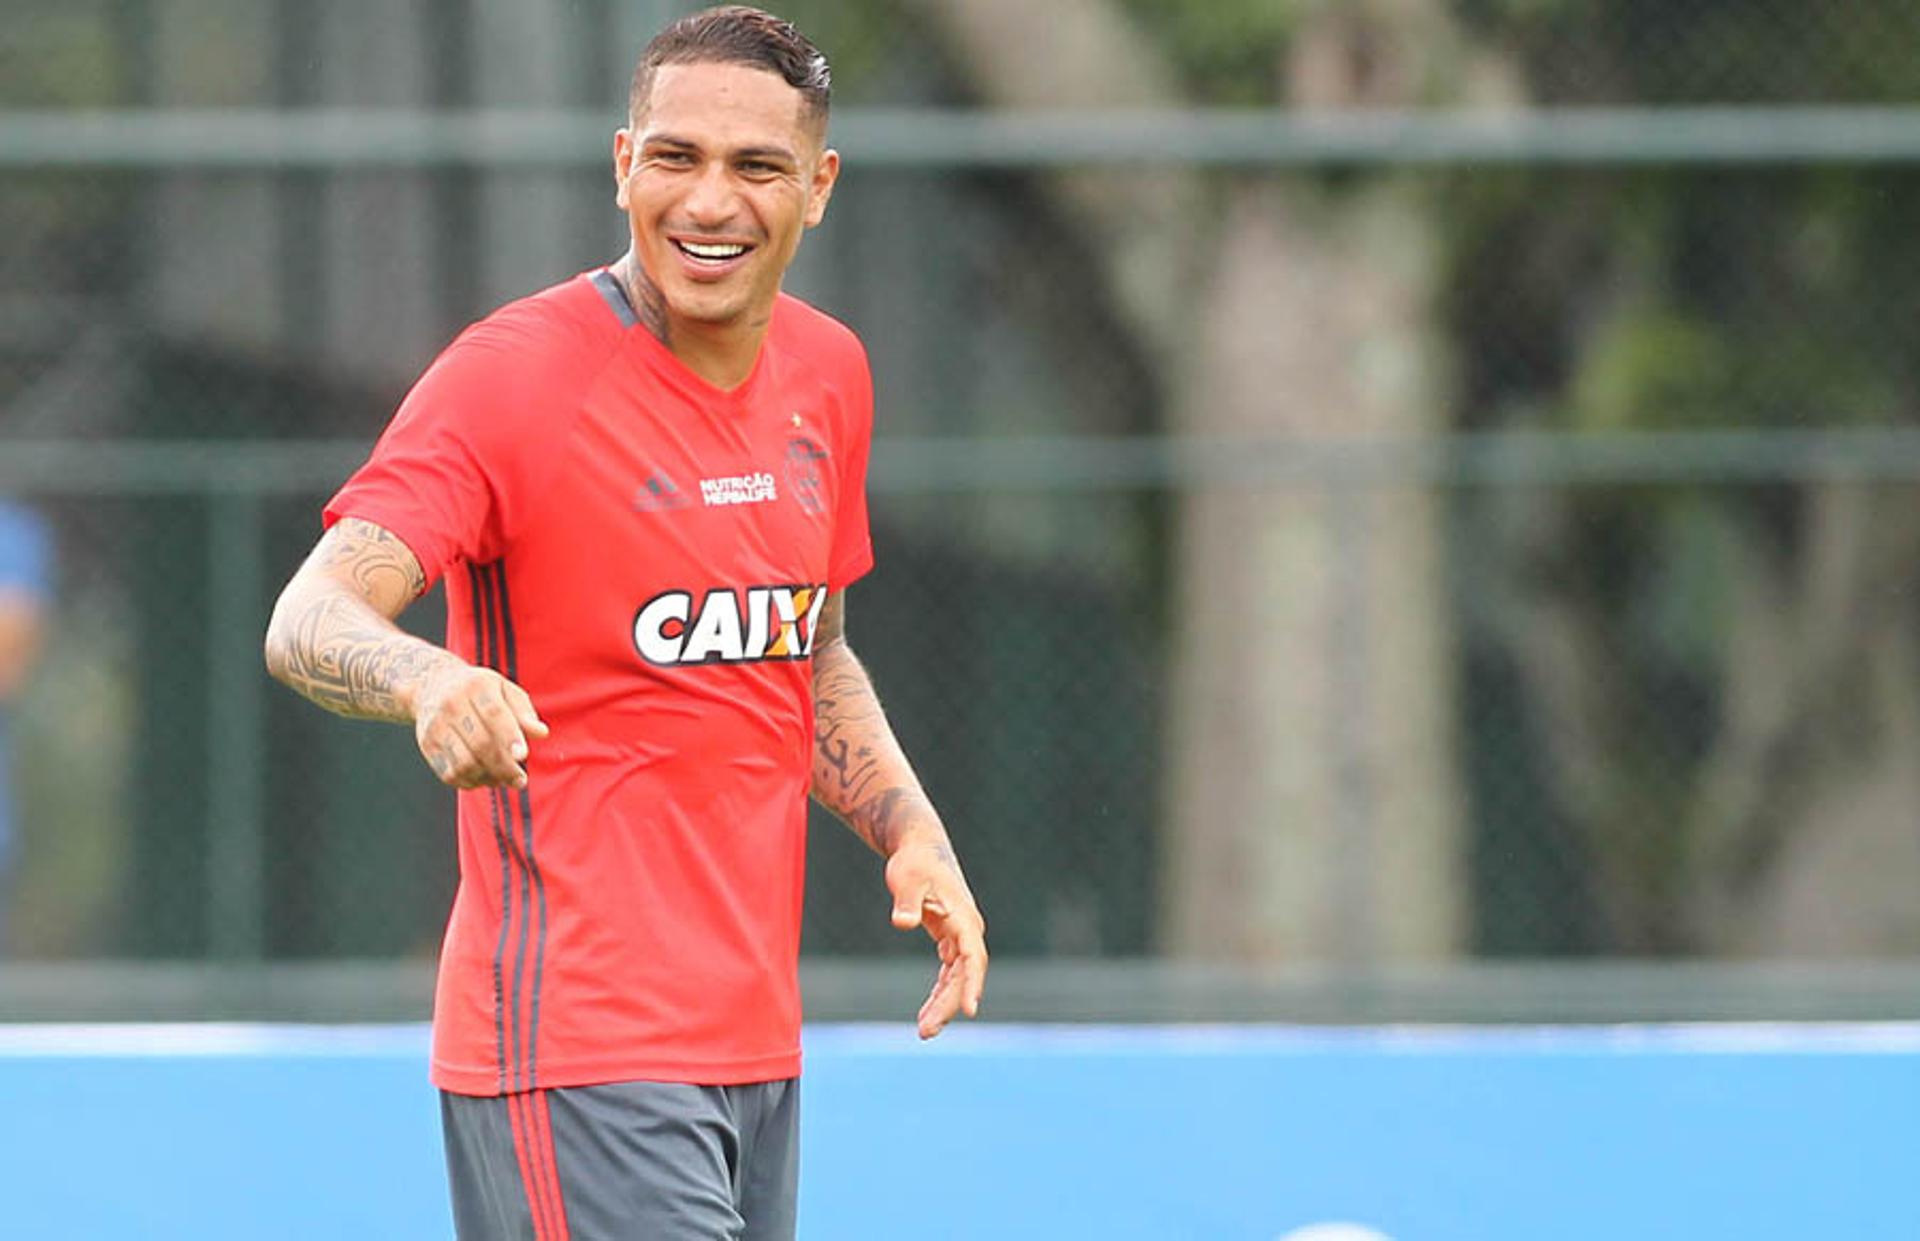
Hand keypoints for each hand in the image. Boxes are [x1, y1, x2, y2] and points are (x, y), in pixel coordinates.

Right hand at [411, 662, 549, 789]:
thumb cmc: (479, 691)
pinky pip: (450, 773)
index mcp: (476, 686)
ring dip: (488, 778)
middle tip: (520, 780)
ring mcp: (436, 726)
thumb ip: (523, 712)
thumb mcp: (504, 690)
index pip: (494, 714)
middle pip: (480, 743)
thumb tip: (541, 734)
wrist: (432, 686)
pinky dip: (470, 782)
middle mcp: (452, 704)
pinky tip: (484, 779)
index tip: (523, 756)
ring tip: (503, 779)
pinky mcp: (426, 745)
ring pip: (464, 763)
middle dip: (504, 766)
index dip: (510, 737)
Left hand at [885, 835, 987, 1038]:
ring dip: (943, 1005)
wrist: (919, 847)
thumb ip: (907, 902)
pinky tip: (926, 1013)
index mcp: (964, 919)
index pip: (973, 958)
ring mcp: (960, 936)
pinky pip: (948, 973)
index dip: (972, 985)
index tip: (969, 1010)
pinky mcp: (949, 939)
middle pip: (964, 976)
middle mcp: (967, 931)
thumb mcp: (908, 879)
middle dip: (948, 1005)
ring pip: (957, 979)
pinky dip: (939, 993)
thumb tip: (903, 922)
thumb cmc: (914, 862)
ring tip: (924, 1031)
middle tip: (926, 1031)